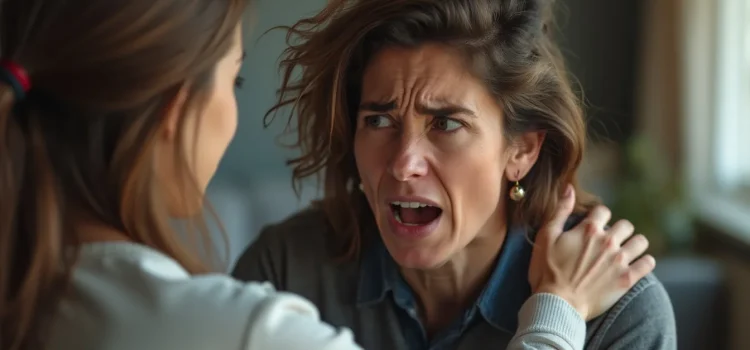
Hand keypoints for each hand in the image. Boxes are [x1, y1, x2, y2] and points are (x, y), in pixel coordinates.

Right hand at [528, 184, 655, 320]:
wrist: (557, 304)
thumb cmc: (547, 271)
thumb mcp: (546, 237)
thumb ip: (560, 211)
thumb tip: (568, 188)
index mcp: (589, 230)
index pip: (603, 211)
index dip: (597, 217)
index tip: (593, 226)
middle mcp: (608, 242)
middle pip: (625, 225)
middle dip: (618, 230)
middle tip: (609, 241)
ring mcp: (619, 261)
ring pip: (640, 242)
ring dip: (634, 244)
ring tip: (625, 251)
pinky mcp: (627, 279)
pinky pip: (648, 263)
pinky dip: (644, 261)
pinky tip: (636, 264)